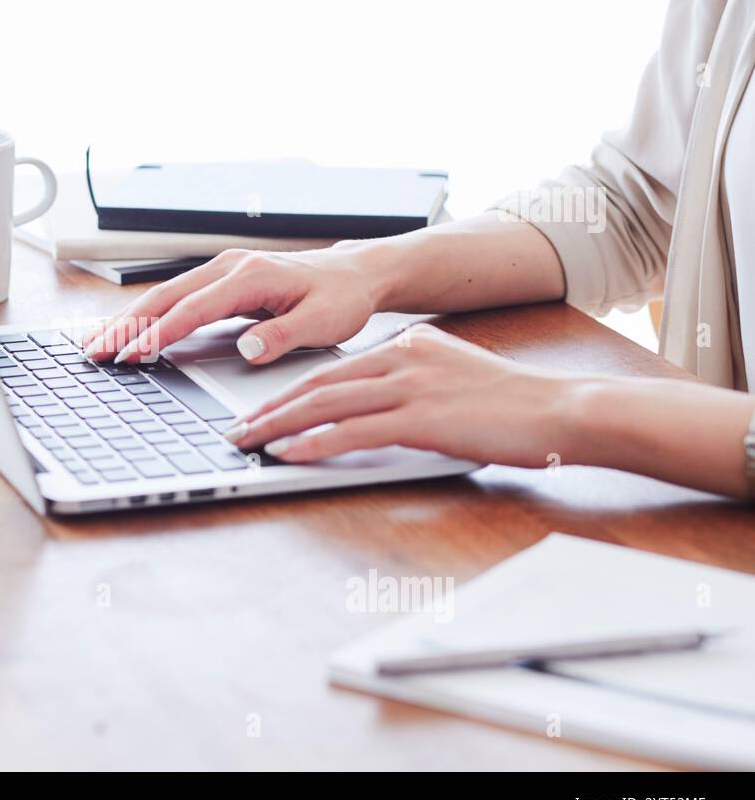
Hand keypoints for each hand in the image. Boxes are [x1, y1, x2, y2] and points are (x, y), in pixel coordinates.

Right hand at [83, 247, 382, 364]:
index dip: (160, 333)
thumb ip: (283, 336)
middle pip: (165, 297)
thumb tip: (246, 350)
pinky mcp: (220, 279)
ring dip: (129, 320)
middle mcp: (230, 267)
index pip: (194, 309)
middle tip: (95, 352)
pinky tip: (127, 330)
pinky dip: (147, 314)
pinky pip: (175, 297)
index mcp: (251, 276)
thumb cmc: (341, 298)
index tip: (134, 354)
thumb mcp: (323, 323)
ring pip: (164, 295)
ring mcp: (222, 270)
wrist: (355, 274)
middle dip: (126, 325)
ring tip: (97, 344)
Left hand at [223, 325, 580, 466]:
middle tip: (236, 428)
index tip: (259, 408)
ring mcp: (411, 387)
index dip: (289, 391)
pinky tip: (288, 455)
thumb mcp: (453, 378)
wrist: (563, 409)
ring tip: (246, 443)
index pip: (332, 370)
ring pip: (325, 404)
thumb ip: (412, 382)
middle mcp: (403, 358)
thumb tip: (375, 403)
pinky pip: (352, 432)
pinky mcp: (421, 419)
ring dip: (278, 426)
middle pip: (317, 383)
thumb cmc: (515, 404)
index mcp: (407, 345)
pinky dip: (313, 444)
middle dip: (269, 408)